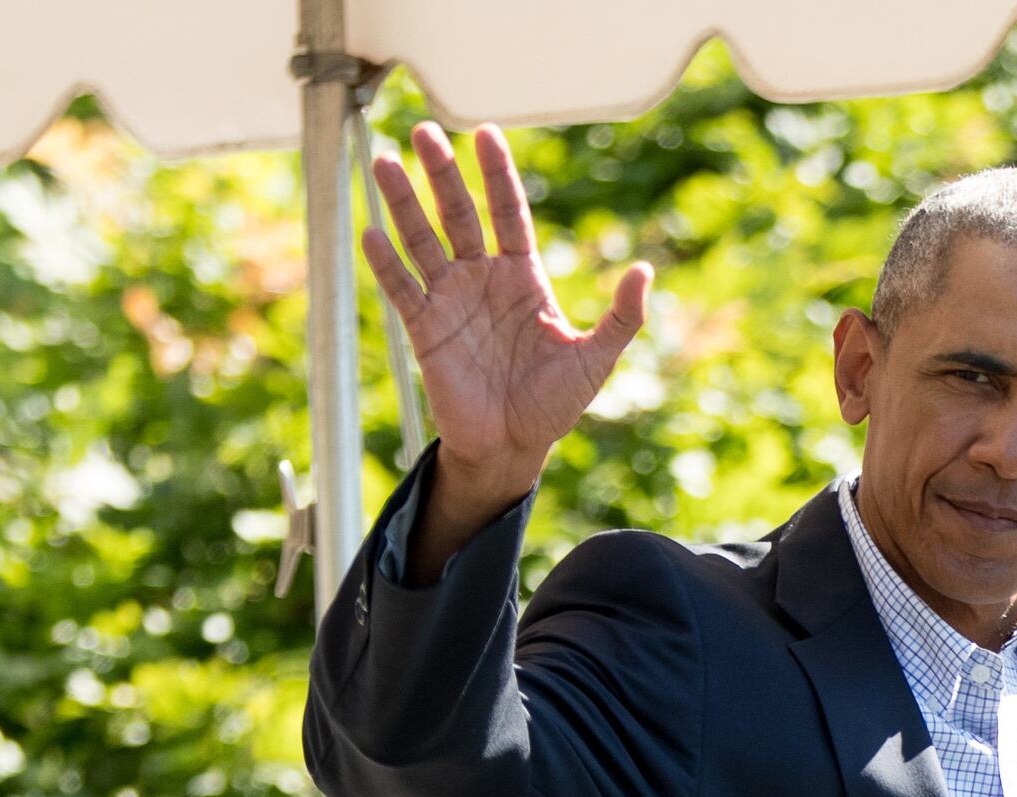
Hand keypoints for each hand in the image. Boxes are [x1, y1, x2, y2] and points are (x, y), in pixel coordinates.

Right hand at [361, 122, 652, 563]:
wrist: (514, 446)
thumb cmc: (555, 403)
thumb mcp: (596, 357)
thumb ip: (621, 316)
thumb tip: (645, 271)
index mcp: (524, 276)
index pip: (508, 212)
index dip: (497, 174)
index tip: (485, 133)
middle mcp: (483, 279)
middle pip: (459, 213)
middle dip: (442, 173)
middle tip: (424, 129)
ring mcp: (451, 300)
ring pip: (422, 241)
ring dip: (403, 204)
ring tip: (384, 162)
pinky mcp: (425, 329)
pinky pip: (402, 289)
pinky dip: (386, 263)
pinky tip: (371, 232)